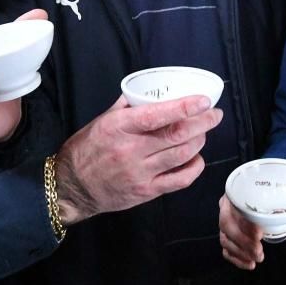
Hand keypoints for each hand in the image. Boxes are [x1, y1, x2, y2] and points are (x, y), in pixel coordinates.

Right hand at [55, 95, 222, 224]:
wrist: (71, 188)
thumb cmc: (85, 151)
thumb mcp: (101, 121)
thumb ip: (126, 107)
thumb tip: (147, 92)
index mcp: (118, 127)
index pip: (158, 114)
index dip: (186, 106)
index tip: (203, 100)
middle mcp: (131, 150)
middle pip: (177, 134)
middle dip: (202, 122)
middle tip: (214, 114)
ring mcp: (140, 173)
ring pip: (182, 155)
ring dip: (199, 141)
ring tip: (203, 132)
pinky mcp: (146, 192)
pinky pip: (179, 180)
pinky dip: (194, 167)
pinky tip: (196, 157)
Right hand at [218, 194, 285, 270]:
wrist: (255, 197)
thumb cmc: (265, 196)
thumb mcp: (278, 198)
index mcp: (237, 193)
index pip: (235, 208)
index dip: (245, 223)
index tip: (260, 234)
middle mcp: (227, 206)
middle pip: (226, 224)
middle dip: (243, 241)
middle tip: (259, 251)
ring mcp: (225, 221)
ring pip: (224, 238)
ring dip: (240, 251)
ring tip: (257, 258)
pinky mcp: (226, 235)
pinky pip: (225, 249)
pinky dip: (235, 258)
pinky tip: (249, 264)